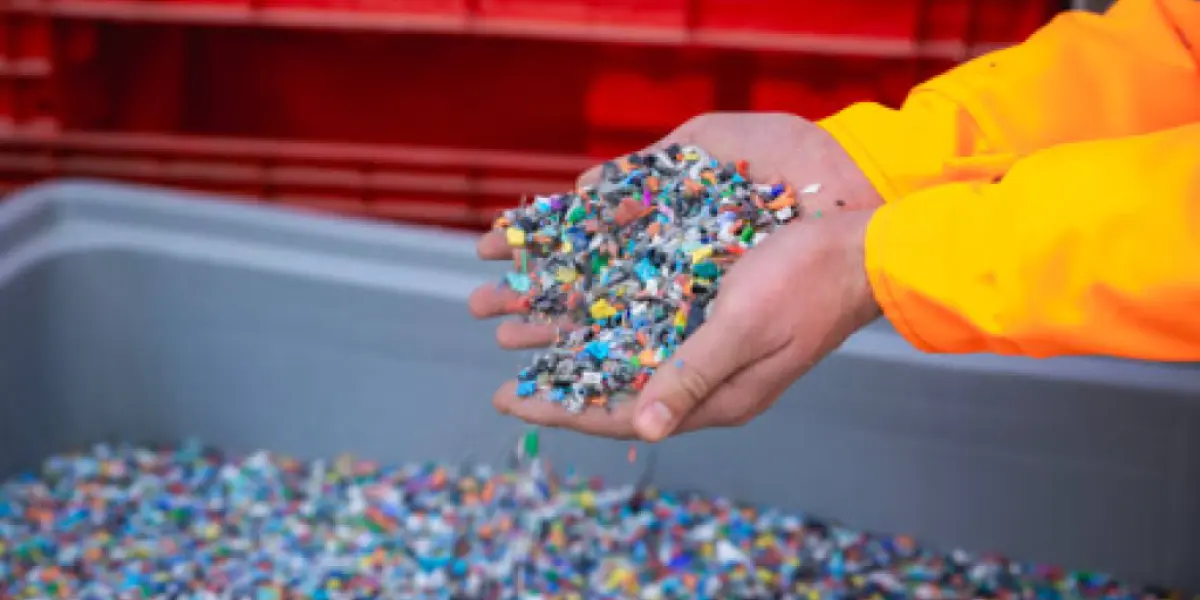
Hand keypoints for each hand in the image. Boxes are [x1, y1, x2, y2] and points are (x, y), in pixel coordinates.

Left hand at [468, 112, 883, 439]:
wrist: (864, 248)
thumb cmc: (810, 283)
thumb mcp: (747, 326)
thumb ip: (693, 374)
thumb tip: (642, 429)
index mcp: (716, 396)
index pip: (622, 412)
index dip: (561, 407)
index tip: (508, 401)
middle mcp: (705, 377)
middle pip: (614, 382)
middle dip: (556, 375)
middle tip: (500, 367)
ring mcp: (708, 345)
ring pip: (624, 349)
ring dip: (574, 339)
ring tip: (521, 329)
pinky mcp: (713, 312)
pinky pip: (648, 318)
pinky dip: (608, 311)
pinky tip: (576, 297)